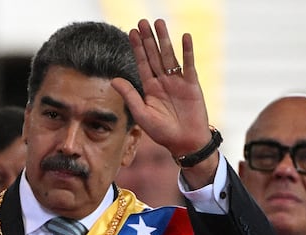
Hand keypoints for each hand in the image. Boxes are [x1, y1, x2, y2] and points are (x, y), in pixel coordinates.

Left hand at [112, 19, 217, 185]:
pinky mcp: (192, 84)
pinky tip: (184, 37)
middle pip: (154, 55)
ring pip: (170, 56)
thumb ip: (130, 96)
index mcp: (150, 88)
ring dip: (165, 39)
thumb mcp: (142, 114)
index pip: (142, 63)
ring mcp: (178, 81)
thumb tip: (113, 80)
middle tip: (143, 21)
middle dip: (149, 38)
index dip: (137, 48)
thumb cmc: (163, 132)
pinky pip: (189, 64)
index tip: (131, 32)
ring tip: (159, 22)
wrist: (185, 143)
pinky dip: (187, 51)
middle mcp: (163, 81)